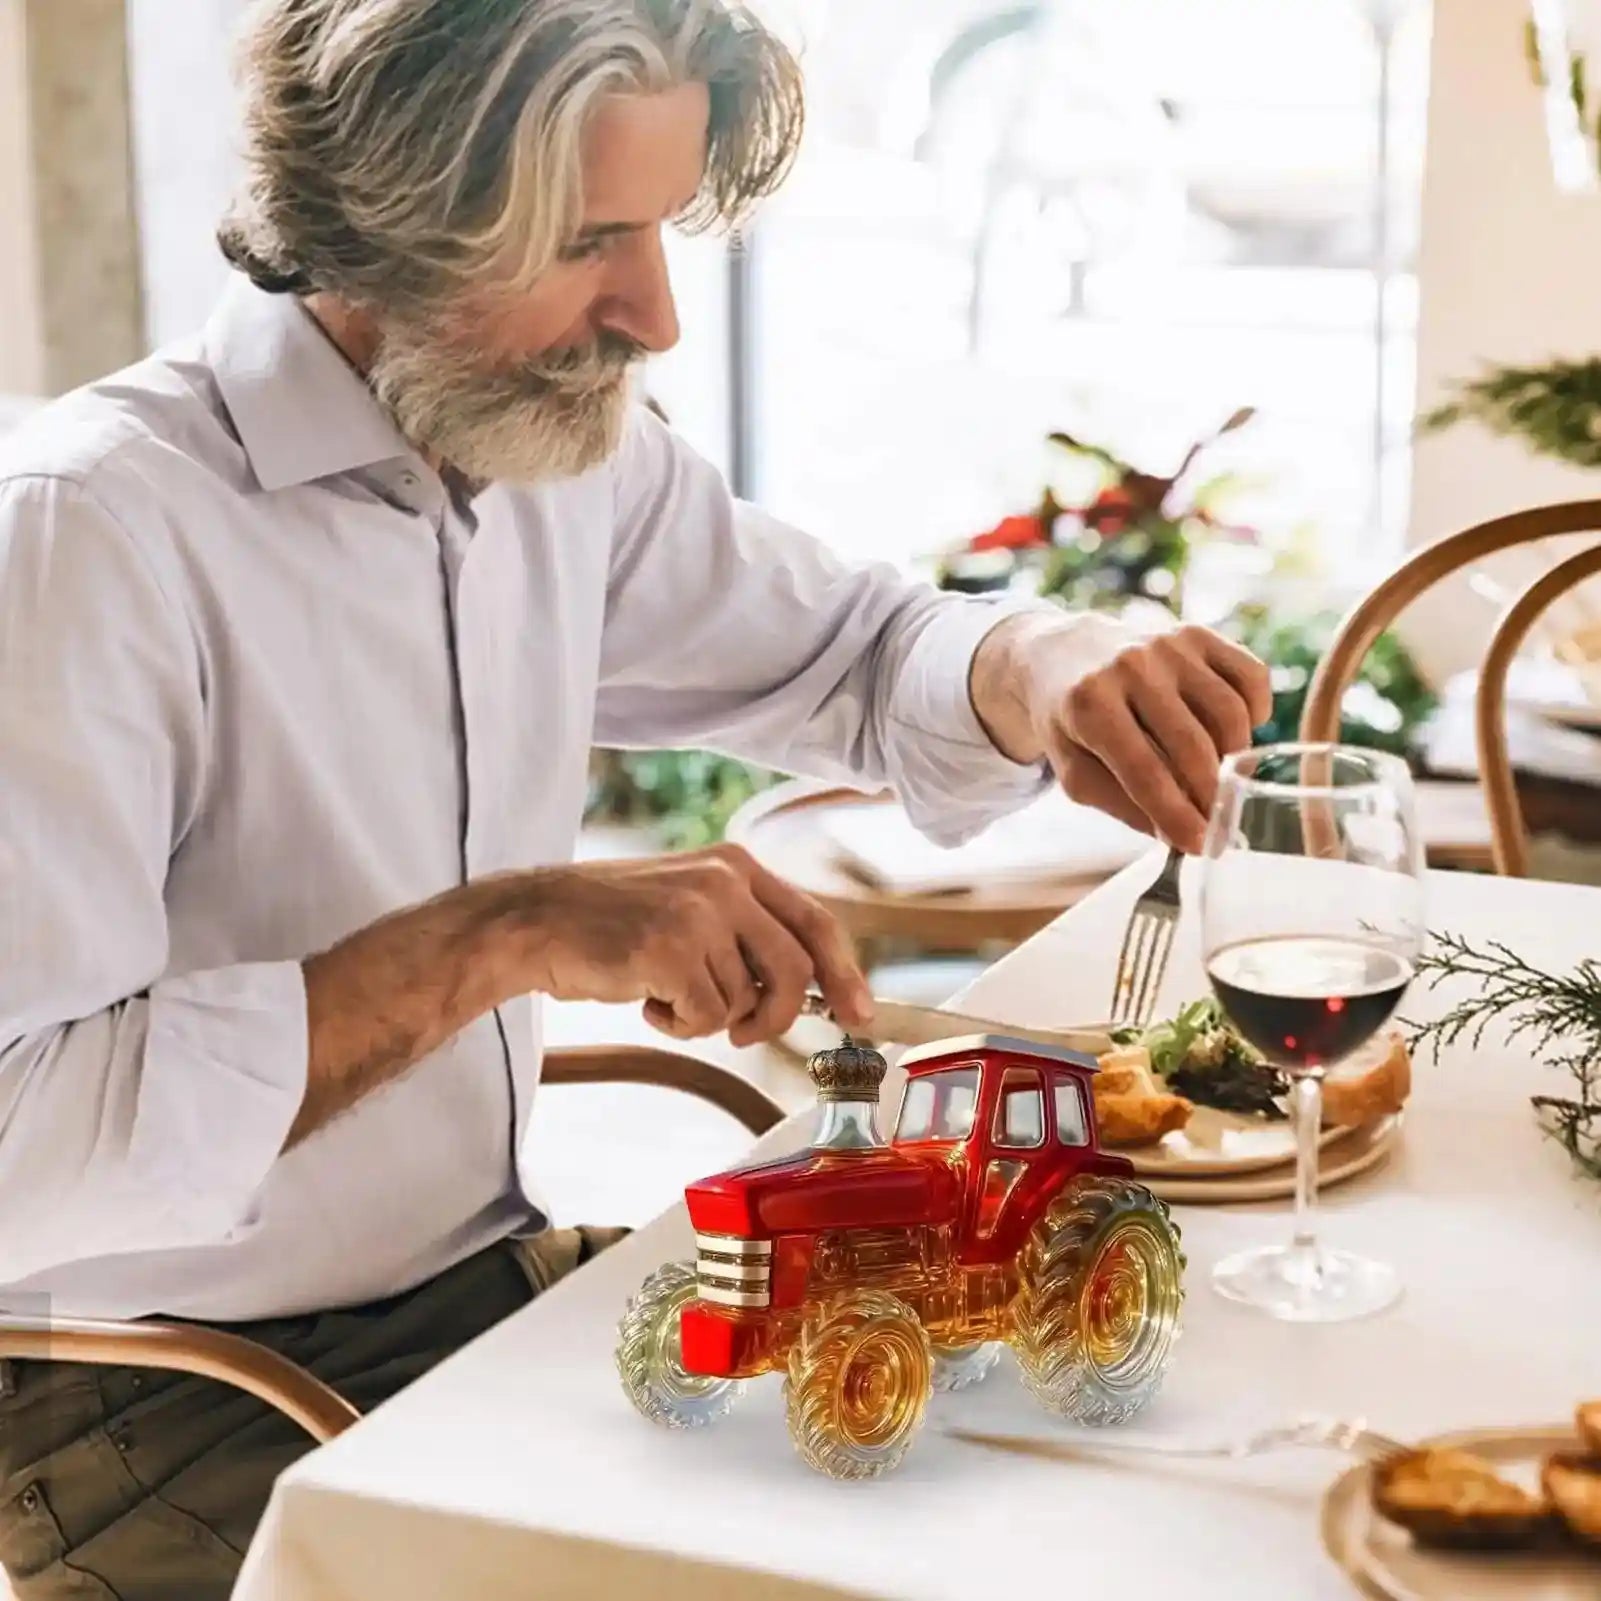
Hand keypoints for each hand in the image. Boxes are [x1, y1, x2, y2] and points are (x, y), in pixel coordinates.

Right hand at [514, 846, 872, 1045]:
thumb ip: (746, 933)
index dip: (844, 971)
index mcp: (737, 865)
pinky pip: (707, 1017)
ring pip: (745, 1000)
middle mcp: (726, 881)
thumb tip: (807, 990)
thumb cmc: (612, 924)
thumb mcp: (690, 906)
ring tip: (665, 995)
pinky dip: (679, 1025)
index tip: (860, 1013)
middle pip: (795, 969)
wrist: (537, 921)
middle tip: (747, 1035)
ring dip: (709, 1017)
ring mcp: (699, 913)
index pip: (816, 921)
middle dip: (779, 1016)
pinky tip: (647, 1001)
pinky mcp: (671, 949)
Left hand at [972, 613, 1272, 852]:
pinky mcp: (1197, 633)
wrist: (1064, 652)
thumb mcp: (1074, 769)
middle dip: (1210, 795)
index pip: (1144, 772)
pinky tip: (1233, 733)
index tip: (1200, 845)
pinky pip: (1250, 676)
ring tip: (1218, 777)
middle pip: (1191, 745)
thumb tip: (1178, 837)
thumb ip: (1121, 804)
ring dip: (1234, 757)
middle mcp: (1130, 666)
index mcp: (1089, 704)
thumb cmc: (1071, 721)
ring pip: (1229, 712)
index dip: (1176, 813)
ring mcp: (1167, 645)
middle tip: (1218, 823)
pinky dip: (1255, 711)